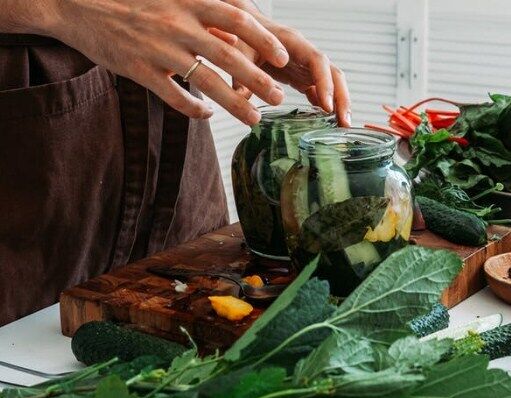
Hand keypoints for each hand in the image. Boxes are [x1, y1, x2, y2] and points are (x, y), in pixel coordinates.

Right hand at [41, 0, 291, 123]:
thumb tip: (240, 26)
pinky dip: (194, 109)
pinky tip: (207, 115)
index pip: (237, 18)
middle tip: (278, 97)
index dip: (263, 39)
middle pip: (228, 54)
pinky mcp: (140, 70)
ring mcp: (158, 49)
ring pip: (205, 81)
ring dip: (234, 103)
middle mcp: (177, 23)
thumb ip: (203, 12)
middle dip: (257, 79)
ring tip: (254, 119)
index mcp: (189, 0)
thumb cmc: (132, 0)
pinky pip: (174, 96)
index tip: (283, 58)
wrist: (79, 3)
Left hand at [225, 0, 351, 125]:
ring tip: (342, 128)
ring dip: (338, 104)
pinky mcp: (302, 77)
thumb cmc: (243, 37)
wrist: (243, 31)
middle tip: (344, 123)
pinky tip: (328, 124)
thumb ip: (242, 75)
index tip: (326, 106)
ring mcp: (306, 66)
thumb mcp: (239, 54)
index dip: (324, 83)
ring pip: (331, 84)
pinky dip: (325, 106)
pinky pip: (319, 91)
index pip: (317, 61)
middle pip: (333, 74)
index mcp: (293, 43)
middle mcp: (304, 54)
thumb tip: (243, 100)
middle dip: (341, 98)